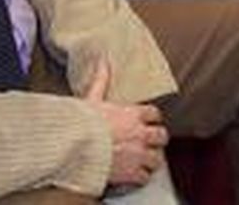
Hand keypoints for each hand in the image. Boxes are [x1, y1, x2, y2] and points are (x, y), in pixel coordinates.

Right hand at [84, 60, 167, 187]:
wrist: (76, 148)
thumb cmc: (83, 124)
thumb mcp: (93, 99)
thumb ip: (101, 80)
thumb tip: (102, 61)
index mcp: (133, 114)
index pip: (154, 114)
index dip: (151, 119)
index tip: (148, 122)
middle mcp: (140, 134)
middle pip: (161, 136)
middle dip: (157, 140)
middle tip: (150, 143)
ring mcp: (139, 154)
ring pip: (157, 159)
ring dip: (150, 160)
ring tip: (143, 161)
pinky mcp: (133, 172)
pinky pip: (145, 177)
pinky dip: (140, 177)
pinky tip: (134, 175)